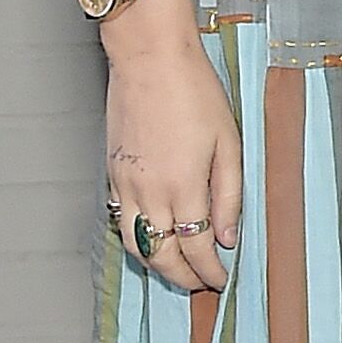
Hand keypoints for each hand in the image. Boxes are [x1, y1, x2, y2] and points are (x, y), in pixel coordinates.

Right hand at [104, 14, 240, 293]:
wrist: (149, 58)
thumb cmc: (194, 92)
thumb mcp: (229, 143)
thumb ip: (229, 195)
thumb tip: (229, 238)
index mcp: (183, 187)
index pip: (196, 248)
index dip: (209, 270)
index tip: (222, 279)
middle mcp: (149, 192)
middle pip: (162, 256)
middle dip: (182, 277)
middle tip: (201, 284)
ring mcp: (126, 184)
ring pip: (136, 244)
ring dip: (157, 264)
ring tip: (177, 270)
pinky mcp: (112, 172)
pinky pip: (122, 220)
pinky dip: (138, 239)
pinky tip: (153, 237)